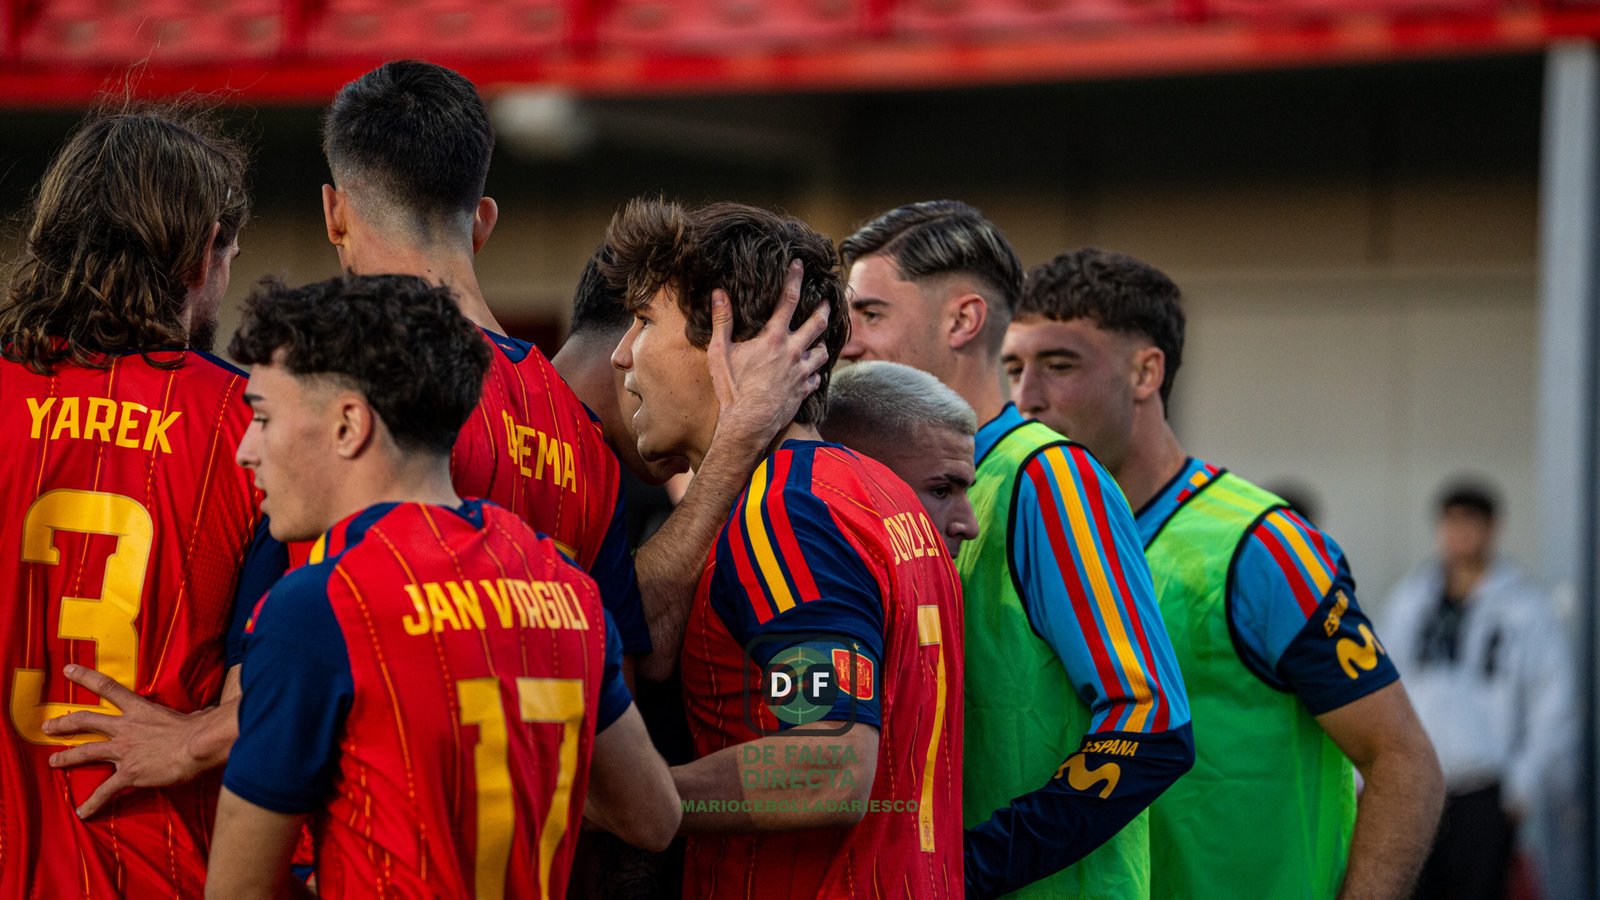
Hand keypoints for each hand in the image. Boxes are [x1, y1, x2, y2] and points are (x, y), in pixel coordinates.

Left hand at [42, 664, 207, 817]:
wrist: (198, 745)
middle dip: (64, 723)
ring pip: (87, 752)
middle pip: (86, 720)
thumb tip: (206, 716)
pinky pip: (105, 791)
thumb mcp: (193, 715)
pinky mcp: (129, 773)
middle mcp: (126, 728)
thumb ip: (192, 716)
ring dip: (67, 757)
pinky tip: (82, 813)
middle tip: (47, 726)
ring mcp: (124, 751)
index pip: (108, 687)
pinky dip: (92, 803)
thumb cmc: (200, 728)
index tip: (68, 669)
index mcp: (140, 709)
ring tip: (53, 762)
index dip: (86, 677)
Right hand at [708, 259, 830, 446]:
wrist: (748, 426)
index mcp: (774, 338)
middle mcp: (794, 352)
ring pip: (824, 352)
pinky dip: (815, 372)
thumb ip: (722, 321)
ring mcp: (802, 372)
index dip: (794, 278)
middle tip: (828, 300)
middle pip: (818, 323)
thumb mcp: (720, 352)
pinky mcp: (805, 391)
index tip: (799, 263)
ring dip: (823, 343)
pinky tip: (812, 372)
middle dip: (824, 308)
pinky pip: (817, 377)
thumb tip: (719, 293)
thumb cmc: (731, 389)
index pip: (788, 300)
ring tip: (822, 339)